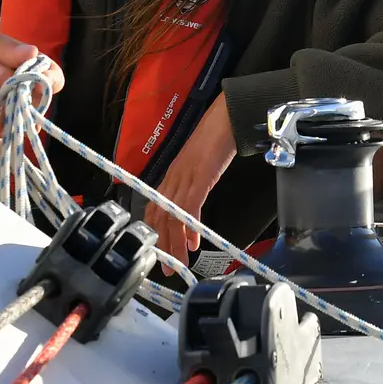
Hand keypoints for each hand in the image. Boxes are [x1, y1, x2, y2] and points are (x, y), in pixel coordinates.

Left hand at [147, 94, 237, 269]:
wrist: (227, 116)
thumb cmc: (216, 136)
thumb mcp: (200, 163)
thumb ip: (194, 181)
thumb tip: (195, 201)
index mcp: (172, 174)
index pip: (155, 207)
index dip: (156, 231)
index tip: (160, 250)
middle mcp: (173, 177)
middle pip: (160, 217)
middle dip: (163, 244)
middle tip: (167, 267)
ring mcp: (184, 177)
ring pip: (172, 217)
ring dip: (175, 243)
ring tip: (179, 262)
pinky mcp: (199, 178)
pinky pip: (190, 207)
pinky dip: (189, 227)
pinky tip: (193, 243)